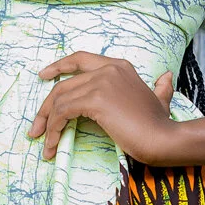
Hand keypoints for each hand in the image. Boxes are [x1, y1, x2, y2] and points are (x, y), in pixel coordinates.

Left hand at [27, 52, 177, 163]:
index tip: (44, 75)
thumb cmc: (160, 125)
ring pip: (59, 100)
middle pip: (64, 84)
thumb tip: (166, 77)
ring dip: (47, 123)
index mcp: (118, 66)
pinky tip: (53, 144)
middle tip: (37, 127)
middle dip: (46, 107)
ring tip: (43, 143)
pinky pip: (63, 112)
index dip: (59, 66)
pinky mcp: (95, 100)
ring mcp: (101, 82)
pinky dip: (54, 129)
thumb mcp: (161, 99)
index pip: (81, 59)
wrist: (163, 138)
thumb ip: (161, 88)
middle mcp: (108, 69)